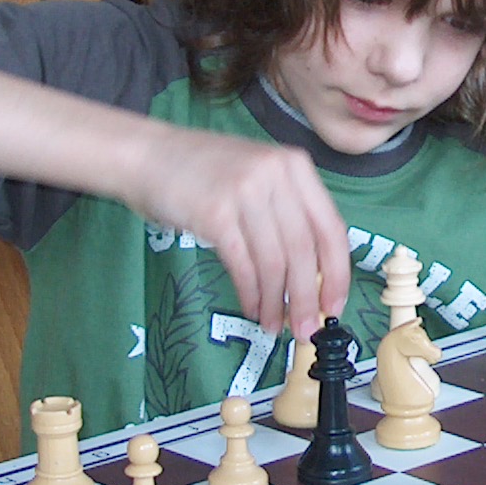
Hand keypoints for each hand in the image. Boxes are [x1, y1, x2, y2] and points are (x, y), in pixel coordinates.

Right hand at [121, 129, 352, 337]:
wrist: (147, 155)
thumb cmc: (204, 172)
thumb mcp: (259, 176)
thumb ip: (288, 211)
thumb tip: (315, 275)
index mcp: (295, 165)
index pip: (330, 227)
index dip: (338, 273)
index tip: (334, 305)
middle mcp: (275, 174)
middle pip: (304, 250)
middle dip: (308, 297)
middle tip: (307, 329)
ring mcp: (245, 192)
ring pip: (275, 262)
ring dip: (278, 302)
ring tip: (275, 326)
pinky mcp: (215, 213)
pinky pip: (243, 266)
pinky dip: (252, 294)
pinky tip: (253, 309)